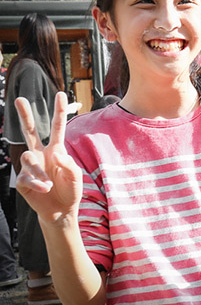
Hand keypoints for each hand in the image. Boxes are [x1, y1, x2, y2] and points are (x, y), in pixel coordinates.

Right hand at [14, 92, 81, 223]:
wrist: (61, 211)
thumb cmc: (70, 191)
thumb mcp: (76, 177)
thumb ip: (69, 164)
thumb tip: (56, 154)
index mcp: (56, 150)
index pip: (57, 128)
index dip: (59, 112)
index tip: (61, 94)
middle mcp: (41, 154)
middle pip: (30, 131)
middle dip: (25, 115)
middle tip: (19, 99)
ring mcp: (31, 166)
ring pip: (28, 158)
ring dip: (39, 172)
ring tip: (50, 184)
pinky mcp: (22, 180)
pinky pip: (26, 177)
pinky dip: (37, 183)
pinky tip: (45, 189)